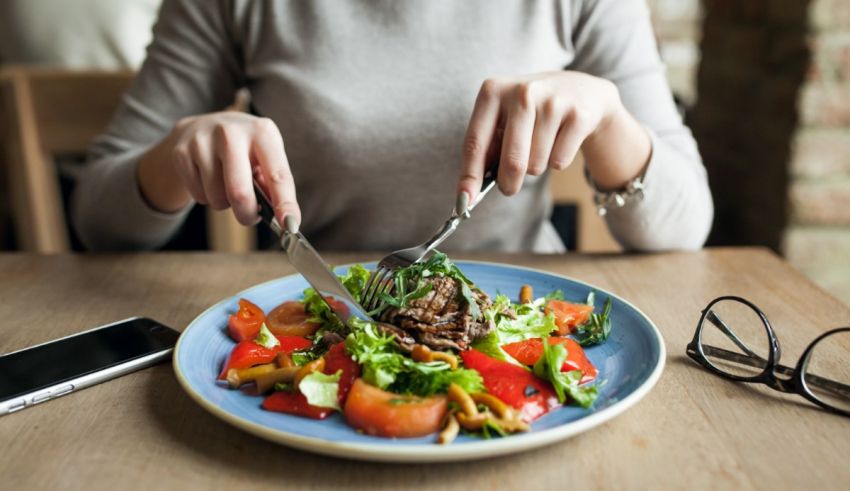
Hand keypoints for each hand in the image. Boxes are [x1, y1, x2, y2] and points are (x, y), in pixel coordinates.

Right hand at [137, 112, 299, 226]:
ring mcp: (203, 141)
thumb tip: (285, 219)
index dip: (285, 203)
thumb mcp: (265, 156)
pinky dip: (207, 197)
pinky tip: (209, 179)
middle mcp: (231, 132)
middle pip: (239, 192)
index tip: (290, 226)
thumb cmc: (244, 149)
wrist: (203, 127)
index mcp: (262, 132)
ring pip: (217, 198)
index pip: (277, 174)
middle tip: (249, 216)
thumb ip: (274, 185)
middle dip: (247, 214)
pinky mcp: (181, 152)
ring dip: (225, 204)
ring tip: (226, 185)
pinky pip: (198, 196)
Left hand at [457, 71, 649, 205]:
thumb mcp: (503, 118)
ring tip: (541, 144)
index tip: (464, 202)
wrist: (581, 90)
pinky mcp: (578, 116)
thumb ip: (486, 149)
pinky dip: (557, 160)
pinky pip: (559, 162)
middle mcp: (522, 92)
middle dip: (508, 183)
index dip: (469, 176)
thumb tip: (469, 192)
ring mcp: (553, 102)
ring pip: (536, 165)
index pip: (475, 143)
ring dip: (536, 166)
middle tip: (509, 187)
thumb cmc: (531, 112)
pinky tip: (560, 140)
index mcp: (493, 91)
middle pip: (512, 161)